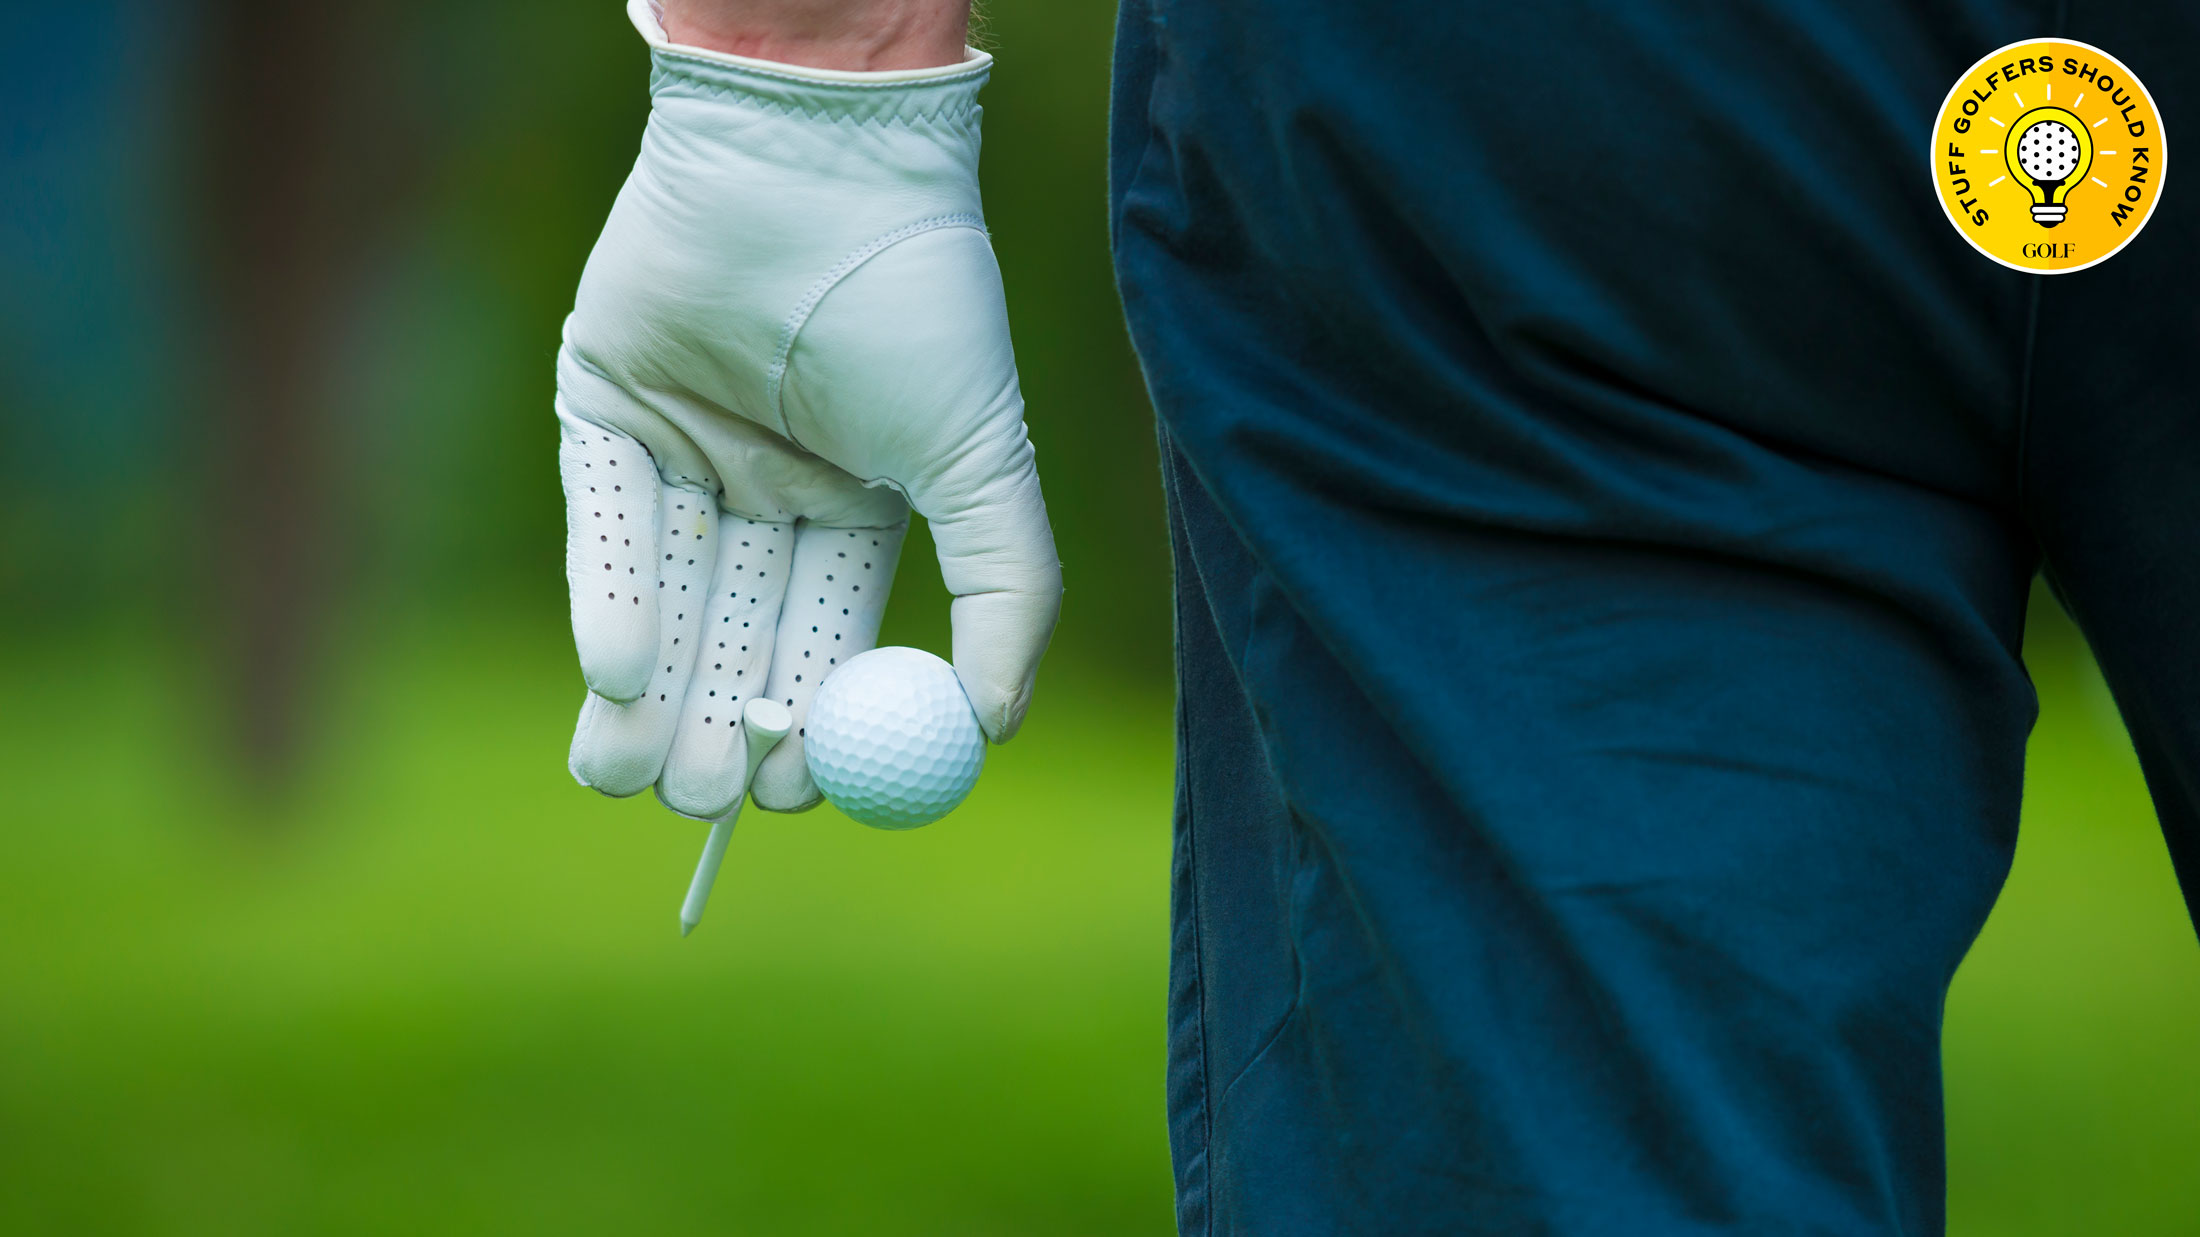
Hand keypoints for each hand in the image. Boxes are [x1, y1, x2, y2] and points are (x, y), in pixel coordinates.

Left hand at [556, 0, 1060, 819]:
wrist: (826, 166)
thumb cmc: (919, 309)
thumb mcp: (984, 463)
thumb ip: (1006, 591)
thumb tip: (993, 728)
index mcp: (858, 502)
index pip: (824, 634)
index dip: (809, 719)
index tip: (793, 795)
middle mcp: (767, 484)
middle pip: (732, 628)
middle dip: (715, 722)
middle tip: (699, 806)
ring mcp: (683, 444)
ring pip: (662, 590)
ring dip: (645, 689)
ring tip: (630, 781)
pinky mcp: (604, 399)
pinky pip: (604, 514)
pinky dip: (610, 593)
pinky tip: (617, 676)